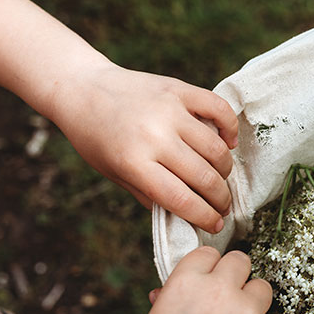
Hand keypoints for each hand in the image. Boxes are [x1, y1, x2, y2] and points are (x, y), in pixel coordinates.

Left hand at [53, 64, 238, 233]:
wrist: (82, 89)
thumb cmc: (97, 138)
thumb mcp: (115, 174)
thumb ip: (150, 195)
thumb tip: (186, 215)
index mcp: (134, 161)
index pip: (182, 199)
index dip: (205, 217)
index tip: (216, 225)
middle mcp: (154, 135)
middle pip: (204, 177)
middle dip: (220, 199)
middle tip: (223, 207)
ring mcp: (169, 110)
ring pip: (216, 149)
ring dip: (225, 171)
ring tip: (220, 179)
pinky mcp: (179, 89)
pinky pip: (219, 109)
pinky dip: (230, 129)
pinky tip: (227, 143)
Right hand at [126, 247, 288, 313]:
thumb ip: (168, 305)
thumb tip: (167, 294)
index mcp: (185, 282)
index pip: (208, 254)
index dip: (209, 269)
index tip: (207, 285)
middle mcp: (219, 290)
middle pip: (241, 262)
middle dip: (236, 279)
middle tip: (229, 304)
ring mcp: (247, 312)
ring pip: (264, 289)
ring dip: (255, 304)